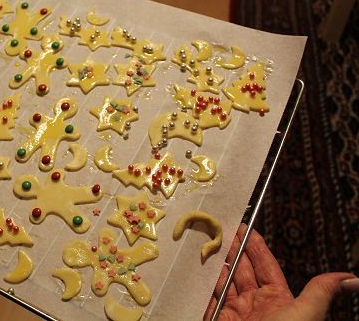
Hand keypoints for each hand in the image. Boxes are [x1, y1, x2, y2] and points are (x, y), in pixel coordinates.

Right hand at [205, 224, 358, 320]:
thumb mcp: (305, 314)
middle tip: (219, 228)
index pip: (265, 266)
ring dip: (213, 262)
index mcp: (278, 300)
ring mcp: (234, 313)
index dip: (255, 246)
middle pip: (241, 269)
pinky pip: (206, 298)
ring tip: (204, 243)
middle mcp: (255, 305)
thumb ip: (320, 292)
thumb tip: (351, 278)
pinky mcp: (216, 320)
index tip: (245, 227)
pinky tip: (193, 268)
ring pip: (222, 281)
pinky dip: (198, 283)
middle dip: (231, 248)